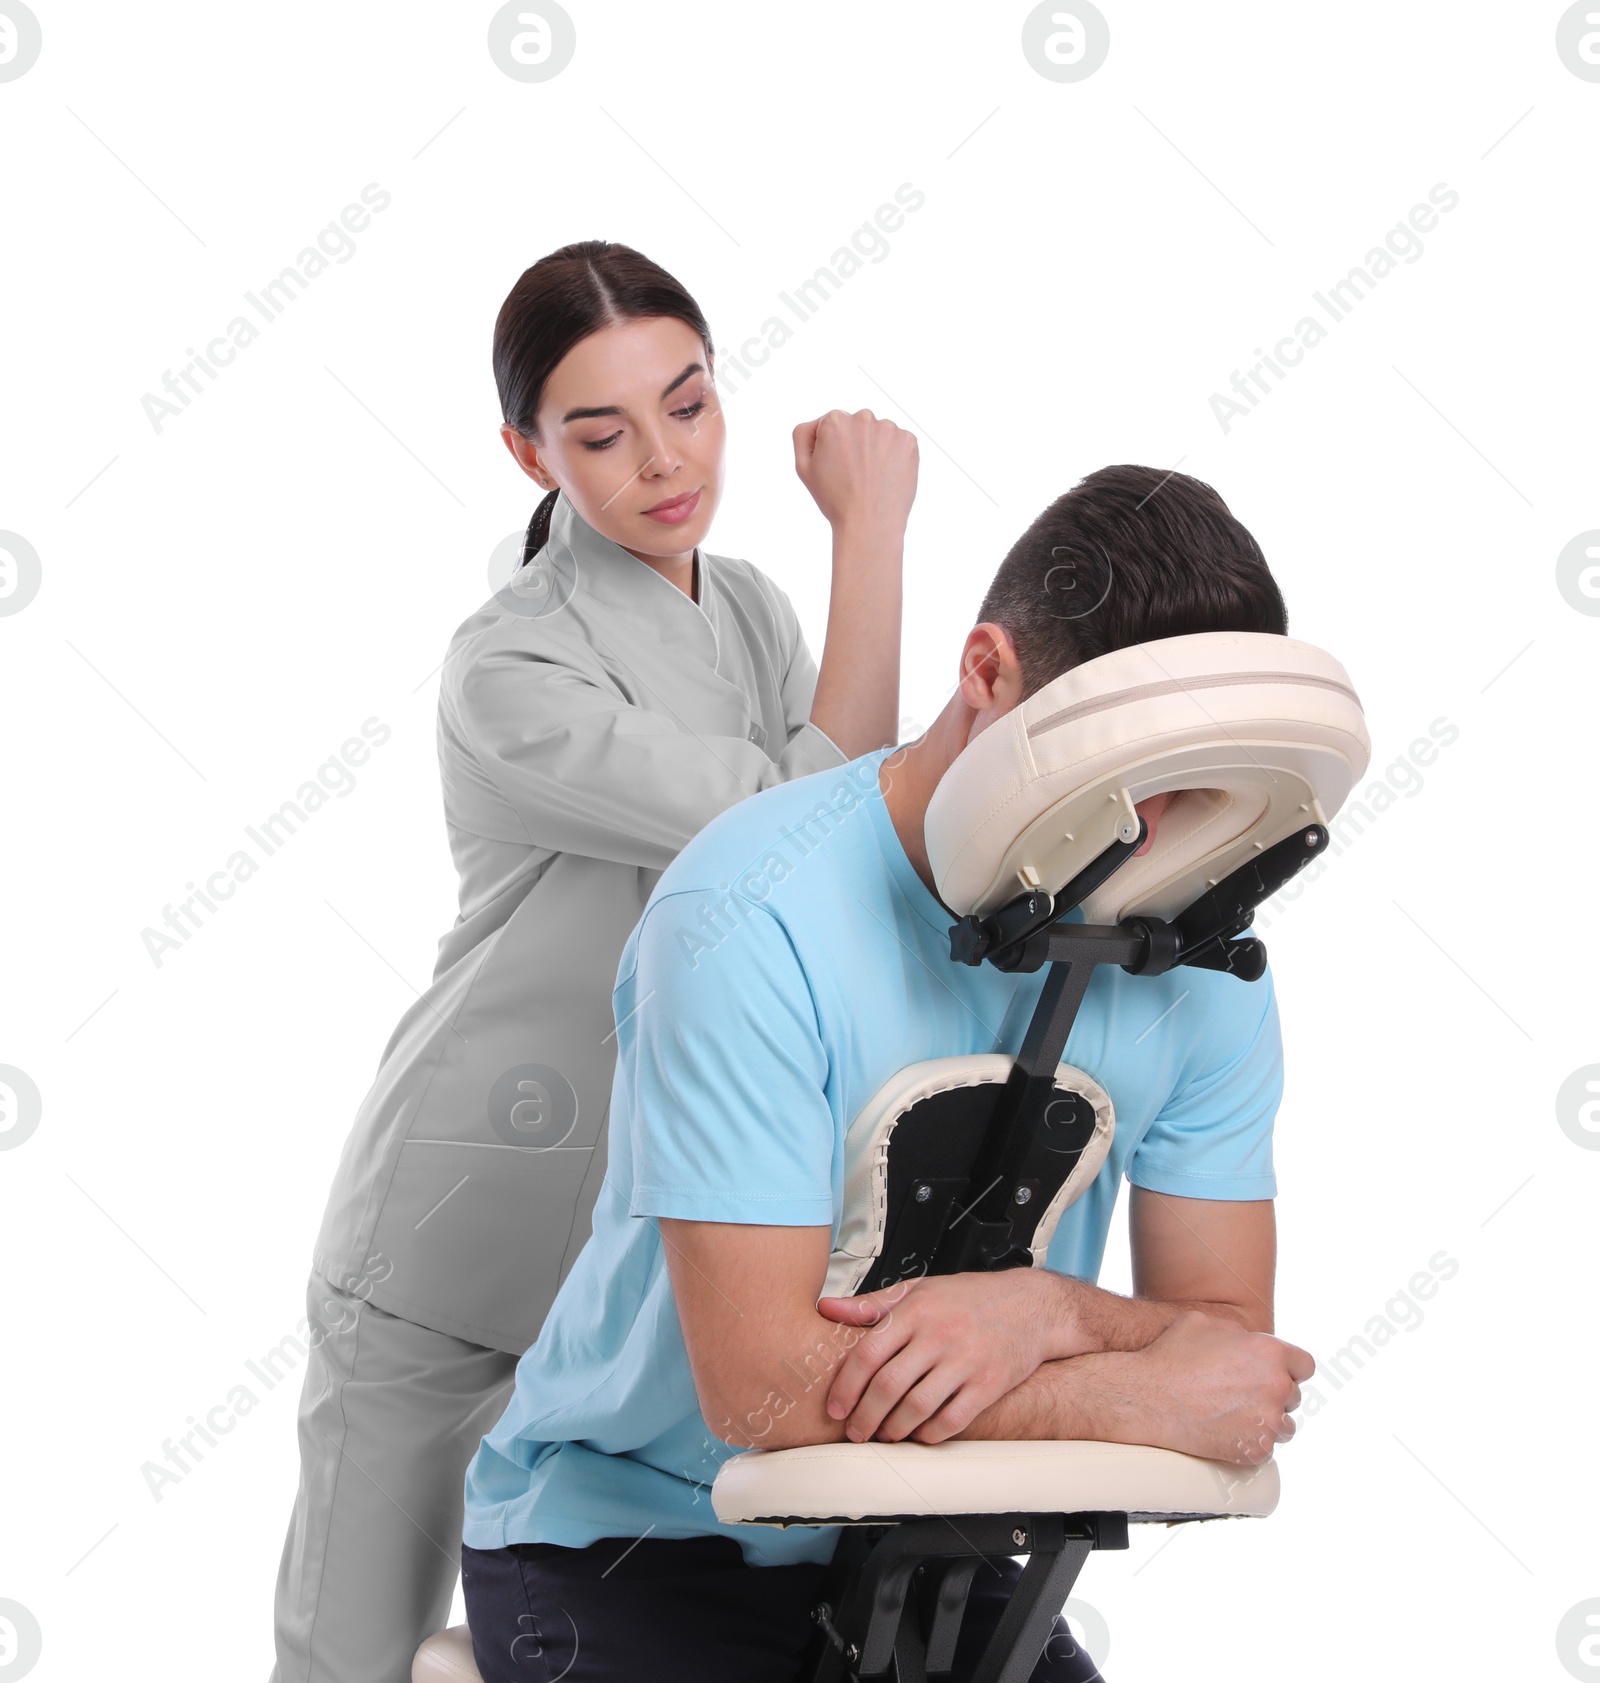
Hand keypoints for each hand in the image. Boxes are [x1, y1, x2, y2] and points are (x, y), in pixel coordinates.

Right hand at [792, 408, 917, 536]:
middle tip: (854, 475)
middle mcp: (863, 417)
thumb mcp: (803, 468)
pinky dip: (894, 457)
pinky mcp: (909, 442)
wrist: (869, 524)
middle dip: (855, 445)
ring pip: (879, 435)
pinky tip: (886, 476)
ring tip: (871, 478)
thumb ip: (802, 434)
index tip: (836, 469)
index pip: (832, 425)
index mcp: (834, 420)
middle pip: (857, 426)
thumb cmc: (835, 500)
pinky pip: (899, 444)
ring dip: (876, 450)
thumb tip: (817, 423)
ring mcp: (889, 429)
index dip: (833, 448)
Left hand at [815, 1269, 1078, 1445]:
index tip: (835, 1408)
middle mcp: (940, 1335)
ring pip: (917, 1408)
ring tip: (884, 1435)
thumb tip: (827, 1308)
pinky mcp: (989, 1385)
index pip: (868, 1353)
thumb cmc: (970, 1298)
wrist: (1031, 1305)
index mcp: (916, 1311)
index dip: (845, 1387)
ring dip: (893, 1430)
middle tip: (855, 1431)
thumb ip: (872, 1304)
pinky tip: (919, 1434)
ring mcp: (966, 1361)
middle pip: (888, 1386)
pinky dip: (929, 1434)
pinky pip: (952, 1420)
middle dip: (864, 1417)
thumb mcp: (918, 1290)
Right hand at [1102, 1309, 1314, 1465]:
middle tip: (1245, 1395)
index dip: (1291, 1369)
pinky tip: (1229, 1432)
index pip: (1305, 1365)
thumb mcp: (1205, 1323)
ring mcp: (1268, 1422)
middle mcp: (1276, 1387)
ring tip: (1238, 1416)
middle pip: (1294, 1396)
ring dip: (1268, 1421)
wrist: (1149, 1398)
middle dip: (1273, 1394)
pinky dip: (1251, 1442)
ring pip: (1285, 1425)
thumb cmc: (1172, 1356)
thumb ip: (1238, 1333)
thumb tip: (1247, 1342)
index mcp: (1270, 1353)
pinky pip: (1266, 1447)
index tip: (1279, 1375)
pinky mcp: (1257, 1450)